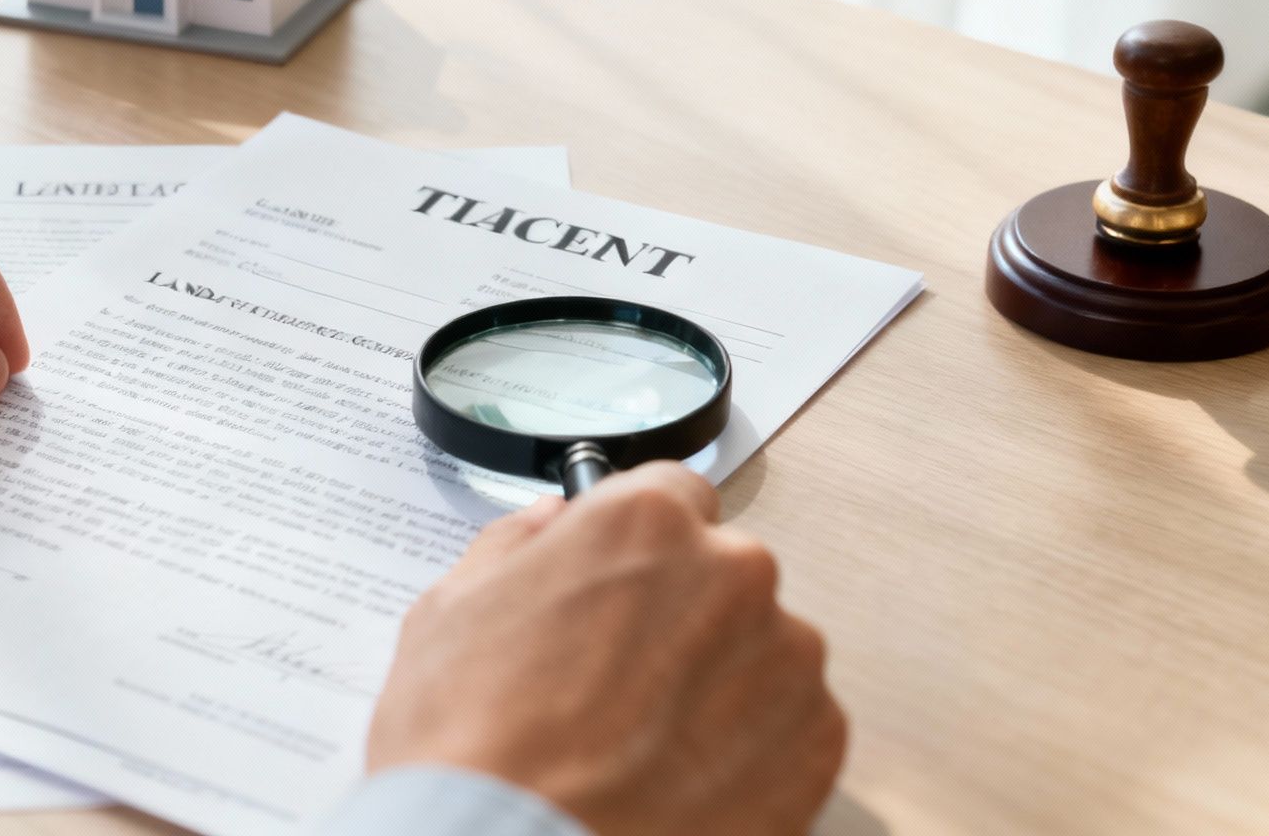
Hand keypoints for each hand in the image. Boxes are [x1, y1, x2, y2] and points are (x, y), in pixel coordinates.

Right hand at [367, 465, 845, 835]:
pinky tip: (680, 777)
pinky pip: (790, 724)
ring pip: (759, 649)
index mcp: (644, 523)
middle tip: (614, 680)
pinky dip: (750, 746)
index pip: (672, 492)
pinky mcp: (817, 742)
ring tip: (644, 741)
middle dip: (678, 614)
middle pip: (720, 572)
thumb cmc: (473, 742)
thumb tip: (550, 523)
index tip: (620, 583)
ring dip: (718, 680)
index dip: (638, 544)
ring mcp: (786, 659)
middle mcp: (732, 573)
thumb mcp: (450, 609)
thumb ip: (516, 545)